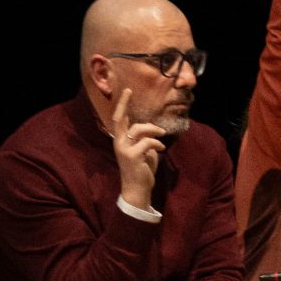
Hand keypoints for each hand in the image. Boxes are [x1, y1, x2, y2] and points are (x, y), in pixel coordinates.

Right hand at [104, 89, 165, 206]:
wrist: (137, 189)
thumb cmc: (142, 170)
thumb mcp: (144, 152)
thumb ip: (145, 140)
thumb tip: (153, 131)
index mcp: (121, 141)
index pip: (119, 120)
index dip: (122, 105)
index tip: (127, 91)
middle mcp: (119, 143)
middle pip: (119, 119)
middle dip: (123, 103)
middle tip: (129, 91)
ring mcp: (124, 149)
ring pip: (137, 129)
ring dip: (152, 129)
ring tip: (161, 134)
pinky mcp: (132, 156)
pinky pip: (147, 142)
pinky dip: (156, 143)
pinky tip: (161, 148)